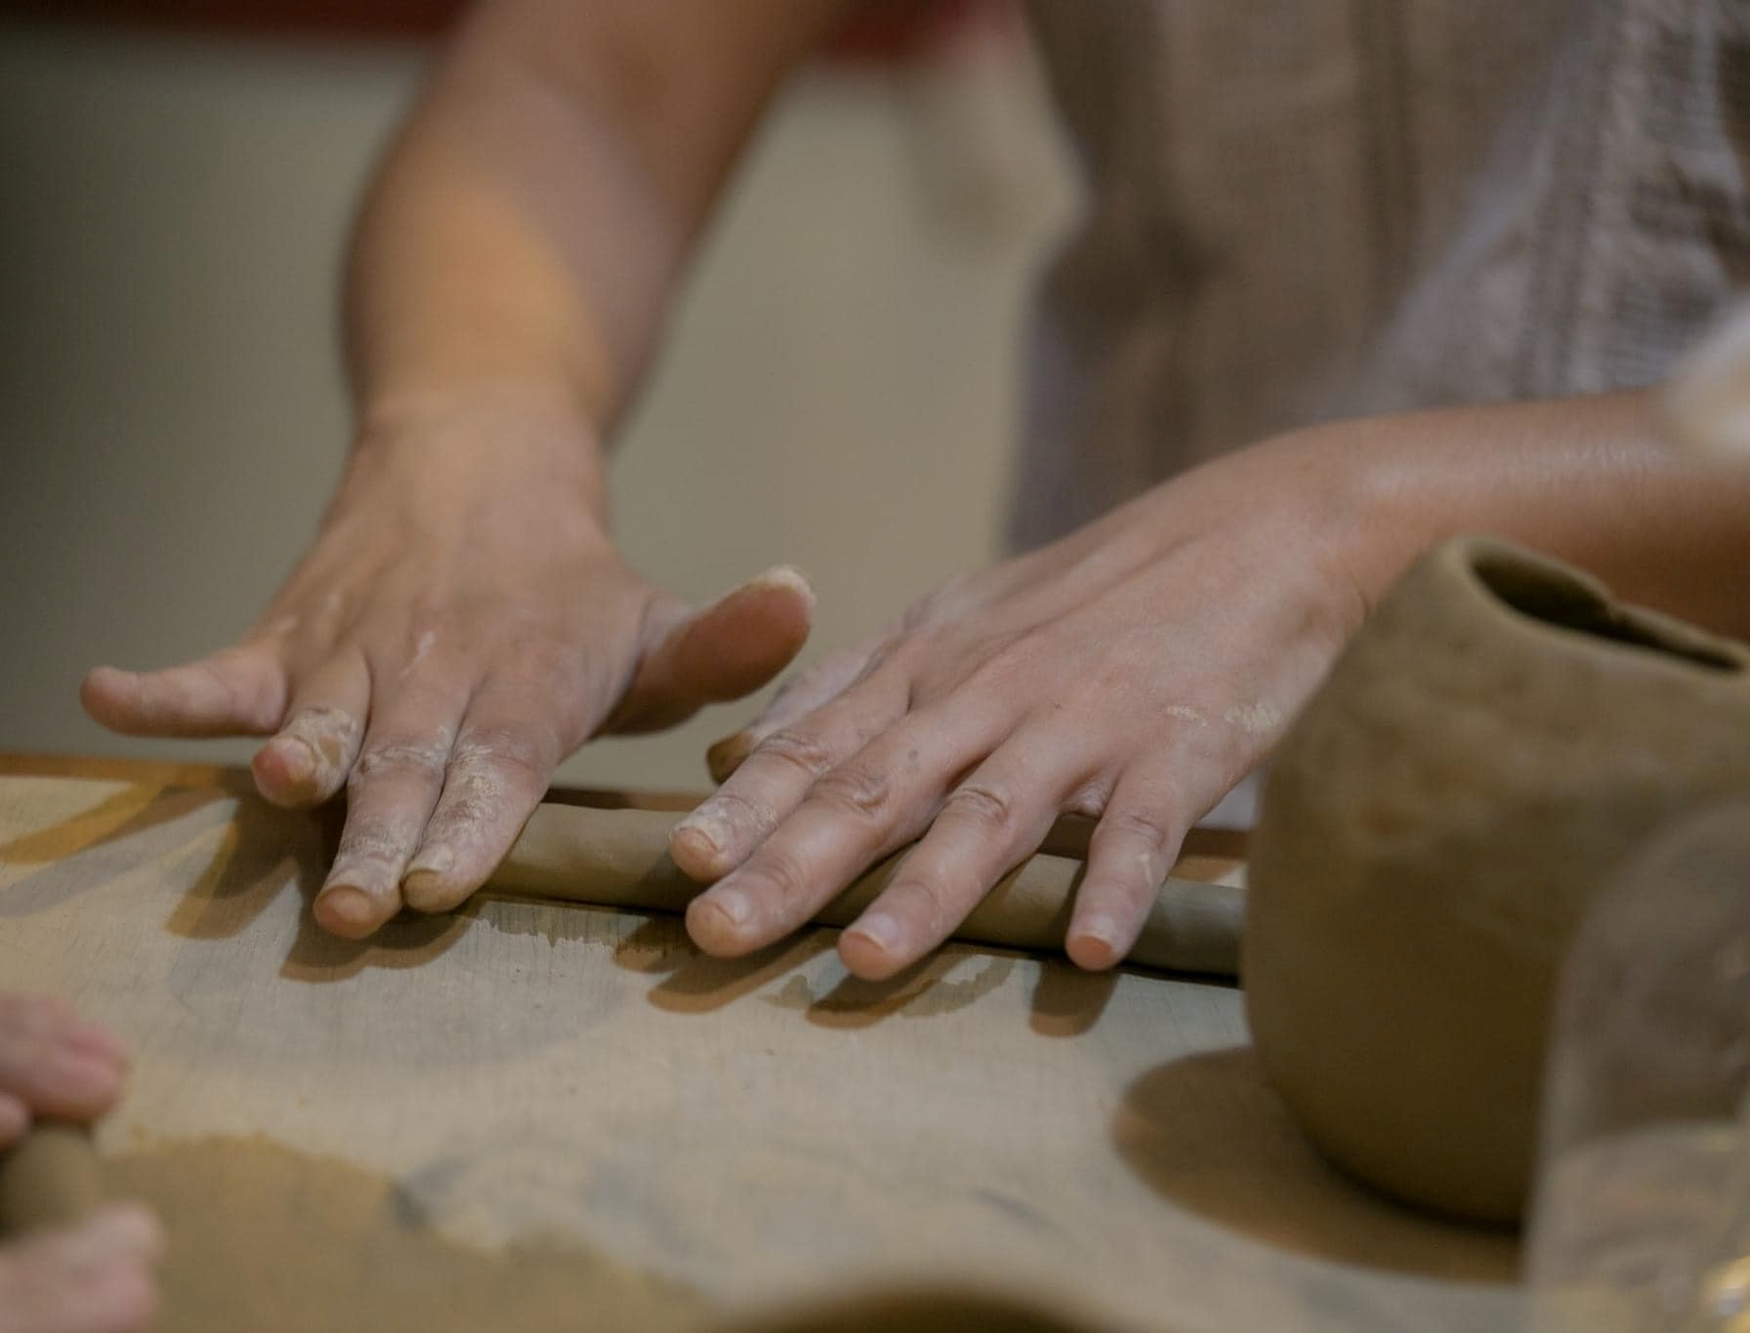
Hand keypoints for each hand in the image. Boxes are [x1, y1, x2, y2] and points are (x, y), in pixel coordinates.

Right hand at [83, 390, 813, 938]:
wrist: (477, 457)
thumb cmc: (572, 586)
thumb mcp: (652, 620)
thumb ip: (720, 644)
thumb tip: (804, 600)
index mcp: (530, 684)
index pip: (503, 763)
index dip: (474, 820)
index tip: (447, 882)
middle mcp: (437, 670)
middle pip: (408, 761)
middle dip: (381, 835)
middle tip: (356, 909)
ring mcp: (353, 651)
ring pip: (321, 716)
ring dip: (296, 760)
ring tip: (275, 796)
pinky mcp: (286, 634)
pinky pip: (218, 665)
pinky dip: (161, 688)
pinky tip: (98, 694)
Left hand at [670, 432, 1381, 976]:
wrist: (1264, 528)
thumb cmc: (1098, 590)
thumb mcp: (960, 618)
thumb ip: (853, 686)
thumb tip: (744, 752)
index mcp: (932, 663)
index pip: (819, 744)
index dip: (747, 805)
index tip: (679, 864)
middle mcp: (990, 691)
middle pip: (879, 785)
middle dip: (792, 862)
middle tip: (716, 931)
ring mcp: (1084, 720)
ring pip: (993, 811)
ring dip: (929, 889)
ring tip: (864, 960)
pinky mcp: (1180, 748)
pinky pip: (1143, 826)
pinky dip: (1117, 883)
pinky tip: (1090, 949)